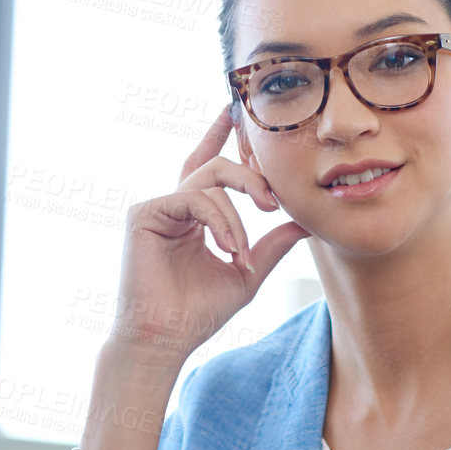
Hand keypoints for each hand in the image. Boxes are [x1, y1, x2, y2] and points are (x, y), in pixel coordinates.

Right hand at [110, 106, 309, 359]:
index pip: (208, 165)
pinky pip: (194, 199)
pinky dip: (218, 221)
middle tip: (272, 205)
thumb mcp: (247, 273)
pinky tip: (227, 248)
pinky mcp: (144, 213)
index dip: (220, 135)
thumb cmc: (199, 312)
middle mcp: (173, 206)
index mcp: (193, 216)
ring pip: (208, 182)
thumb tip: (306, 222)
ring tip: (241, 252)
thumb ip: (273, 244)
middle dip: (249, 177)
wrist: (167, 338)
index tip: (236, 111)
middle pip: (215, 166)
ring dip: (236, 216)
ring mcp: (156, 207)